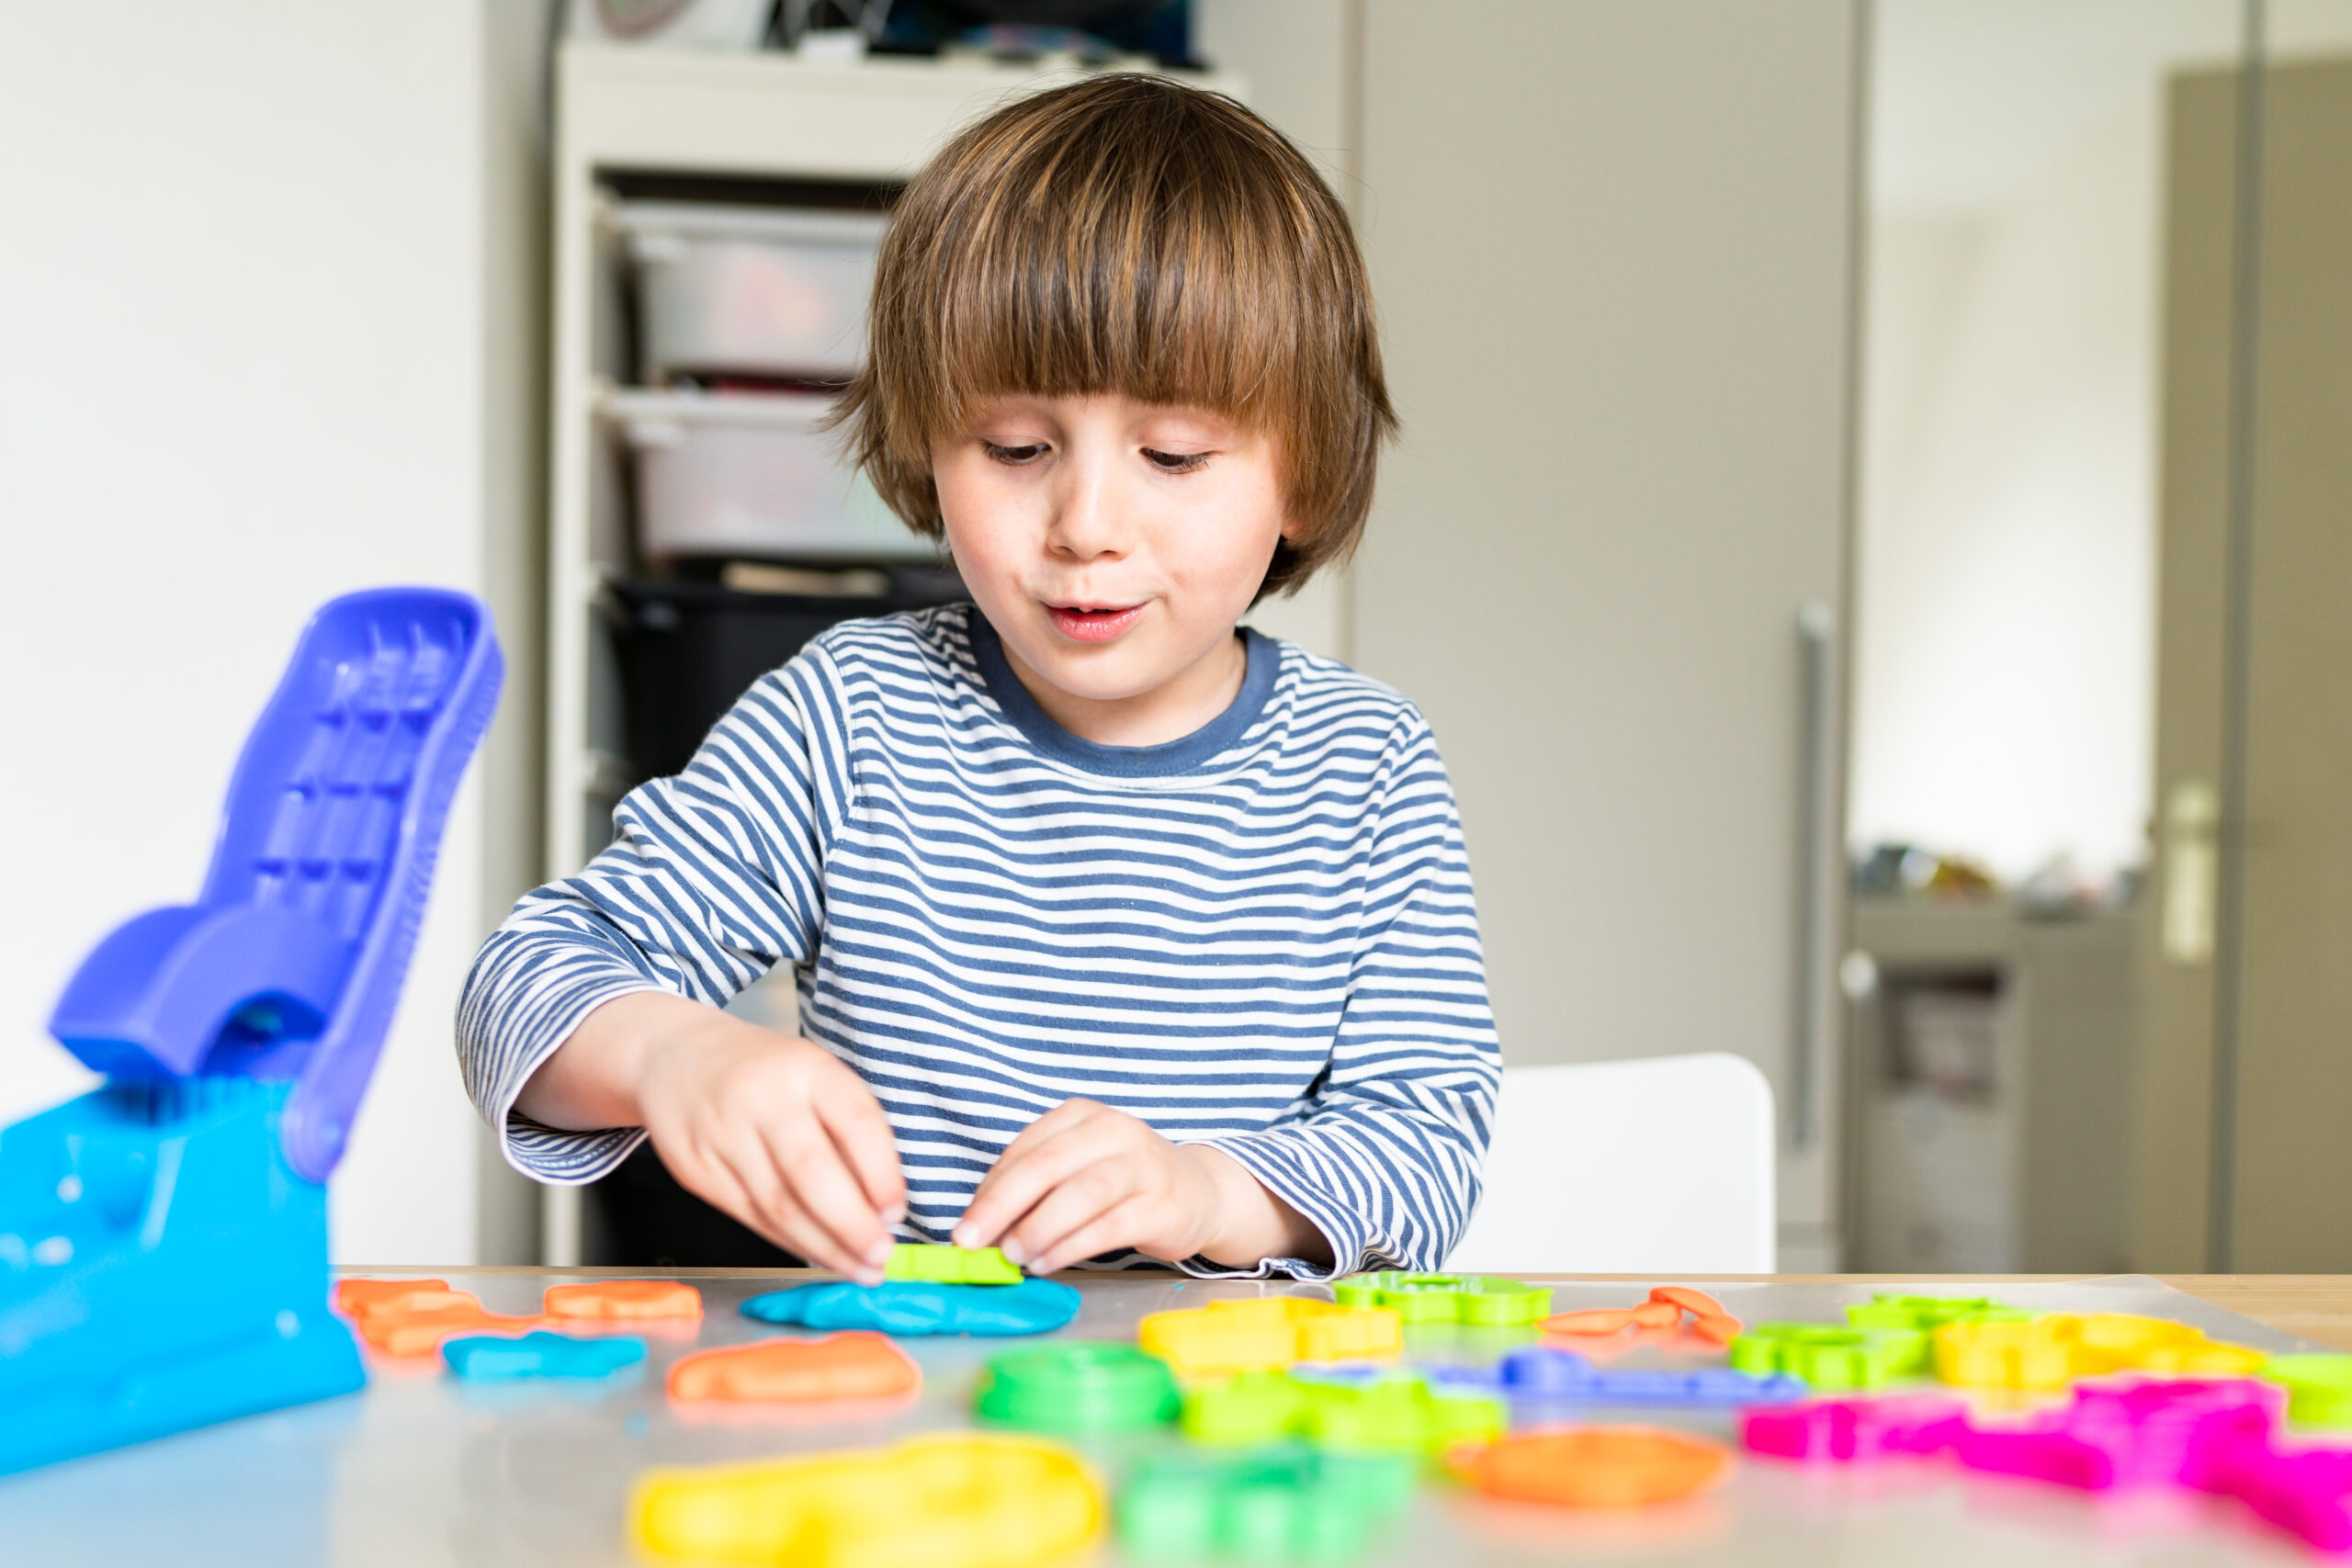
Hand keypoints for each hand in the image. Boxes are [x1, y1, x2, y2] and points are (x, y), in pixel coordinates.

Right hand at [522, 992, 905, 1282]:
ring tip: (859, 1268)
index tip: (897, 1212)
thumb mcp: (810, 1072)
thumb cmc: (761, 1070)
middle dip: (852, 1224)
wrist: (671, 1055)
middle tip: (881, 1255)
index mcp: (806, 1068)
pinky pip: (752, 1218)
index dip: (881, 1174)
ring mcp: (724, 1136)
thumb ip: (846, 1125)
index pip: (855, 1122)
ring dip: (826, 1247)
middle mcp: (763, 1099)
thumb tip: (885, 1201)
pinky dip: (791, 1243)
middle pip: (812, 1172)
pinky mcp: (698, 1171)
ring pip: (780, 1206)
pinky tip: (819, 1255)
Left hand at [950, 1098, 1328, 1274]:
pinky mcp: (1162, 1204)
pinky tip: (1047, 1263)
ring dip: (1037, 1229)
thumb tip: (980, 1226)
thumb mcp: (1076, 1167)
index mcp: (1083, 1115)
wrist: (1197, 1192)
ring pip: (1079, 1195)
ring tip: (1012, 1257)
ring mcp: (1143, 1165)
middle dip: (1001, 1207)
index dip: (989, 1191)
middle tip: (972, 1243)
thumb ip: (1034, 1187)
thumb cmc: (1121, 1182)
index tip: (964, 1228)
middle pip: (1046, 1167)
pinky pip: (1108, 1227)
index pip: (1026, 1150)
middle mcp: (1114, 1130)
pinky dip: (1070, 1247)